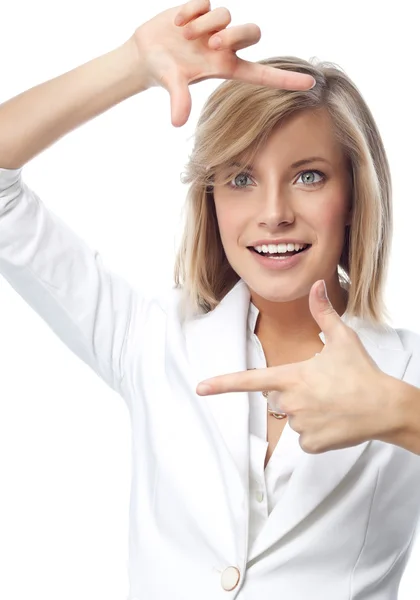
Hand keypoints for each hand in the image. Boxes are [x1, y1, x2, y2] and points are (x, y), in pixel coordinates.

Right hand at [131, 0, 314, 126]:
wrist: (145, 53)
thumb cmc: (163, 72)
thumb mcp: (171, 84)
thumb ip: (178, 99)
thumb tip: (177, 121)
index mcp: (225, 67)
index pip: (263, 73)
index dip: (286, 79)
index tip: (312, 83)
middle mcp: (225, 47)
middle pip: (253, 32)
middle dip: (235, 35)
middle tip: (212, 44)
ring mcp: (215, 27)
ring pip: (226, 15)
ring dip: (205, 24)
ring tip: (183, 34)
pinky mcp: (203, 10)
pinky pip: (208, 1)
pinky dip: (192, 10)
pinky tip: (177, 21)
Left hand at [196, 280, 392, 453]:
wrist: (385, 407)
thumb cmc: (361, 372)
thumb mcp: (342, 338)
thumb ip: (323, 313)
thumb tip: (316, 285)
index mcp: (292, 377)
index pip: (250, 380)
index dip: (223, 384)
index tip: (200, 388)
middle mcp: (291, 403)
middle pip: (275, 399)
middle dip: (291, 393)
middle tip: (319, 388)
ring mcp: (301, 426)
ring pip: (292, 418)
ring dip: (306, 413)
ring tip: (332, 404)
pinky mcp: (312, 445)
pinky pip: (305, 438)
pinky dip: (317, 432)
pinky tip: (335, 421)